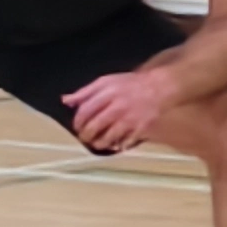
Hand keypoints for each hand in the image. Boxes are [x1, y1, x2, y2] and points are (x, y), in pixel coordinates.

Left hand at [60, 67, 178, 152]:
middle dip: (86, 135)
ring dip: (100, 143)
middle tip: (85, 138)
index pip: (85, 111)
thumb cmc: (131, 84)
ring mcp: (130, 119)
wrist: (160, 87)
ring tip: (98, 144)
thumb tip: (66, 101)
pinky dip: (120, 145)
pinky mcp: (141, 128)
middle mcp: (117, 107)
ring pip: (109, 136)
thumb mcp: (106, 81)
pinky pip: (127, 141)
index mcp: (107, 94)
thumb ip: (85, 92)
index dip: (78, 122)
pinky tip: (117, 145)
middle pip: (95, 126)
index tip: (77, 127)